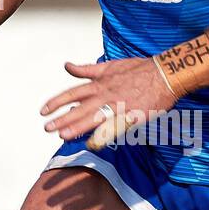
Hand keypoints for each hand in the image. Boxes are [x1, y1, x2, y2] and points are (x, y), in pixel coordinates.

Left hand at [41, 58, 174, 148]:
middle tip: (46, 128)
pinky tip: (91, 144)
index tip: (43, 110)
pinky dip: (102, 136)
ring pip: (93, 117)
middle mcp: (105, 94)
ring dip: (77, 126)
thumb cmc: (139, 69)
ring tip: (62, 136)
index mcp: (100, 82)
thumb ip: (87, 69)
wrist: (164, 74)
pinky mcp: (130, 115)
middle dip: (62, 118)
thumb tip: (67, 66)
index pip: (73, 93)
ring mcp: (118, 105)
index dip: (57, 102)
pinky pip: (113, 128)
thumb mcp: (109, 65)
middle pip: (79, 107)